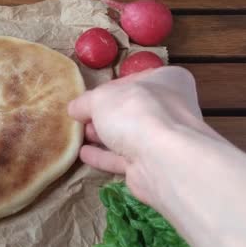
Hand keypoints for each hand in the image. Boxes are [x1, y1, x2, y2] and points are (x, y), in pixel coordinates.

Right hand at [68, 66, 218, 203]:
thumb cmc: (135, 113)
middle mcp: (170, 109)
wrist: (161, 159)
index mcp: (167, 81)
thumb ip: (85, 102)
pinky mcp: (153, 165)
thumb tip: (75, 108)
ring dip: (103, 136)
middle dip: (104, 116)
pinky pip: (124, 158)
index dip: (108, 89)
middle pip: (130, 110)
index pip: (133, 81)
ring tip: (80, 136)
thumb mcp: (100, 98)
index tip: (87, 98)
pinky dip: (104, 156)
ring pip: (128, 136)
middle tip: (81, 119)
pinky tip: (84, 154)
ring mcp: (163, 140)